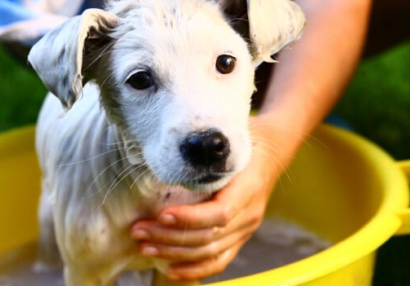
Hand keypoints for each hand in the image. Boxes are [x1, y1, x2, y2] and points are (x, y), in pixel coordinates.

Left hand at [130, 114, 295, 280]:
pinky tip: (169, 270)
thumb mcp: (229, 139)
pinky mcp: (239, 238)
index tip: (161, 214)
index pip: (220, 213)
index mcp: (249, 187)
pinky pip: (218, 261)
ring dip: (173, 252)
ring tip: (144, 245)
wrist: (271, 153)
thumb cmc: (245, 141)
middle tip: (138, 230)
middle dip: (169, 236)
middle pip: (209, 236)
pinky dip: (194, 270)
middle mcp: (250, 214)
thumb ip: (206, 151)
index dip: (189, 218)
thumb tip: (170, 151)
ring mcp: (246, 229)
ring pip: (209, 252)